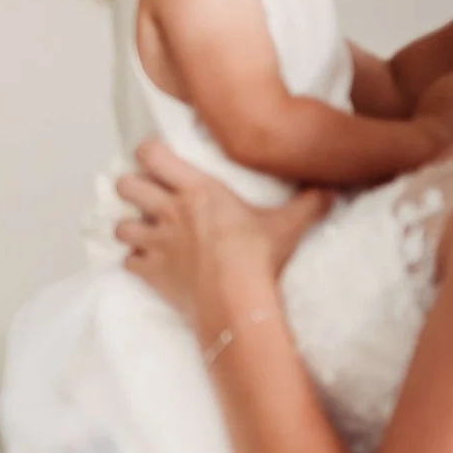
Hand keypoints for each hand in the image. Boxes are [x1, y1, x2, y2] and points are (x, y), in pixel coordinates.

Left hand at [115, 140, 331, 324]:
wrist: (236, 299)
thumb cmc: (259, 256)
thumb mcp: (289, 225)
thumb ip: (309, 204)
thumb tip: (332, 190)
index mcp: (197, 190)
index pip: (153, 155)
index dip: (148, 153)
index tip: (154, 157)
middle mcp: (169, 211)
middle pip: (126, 185)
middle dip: (131, 188)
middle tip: (144, 195)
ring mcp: (155, 242)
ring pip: (120, 225)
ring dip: (129, 228)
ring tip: (143, 232)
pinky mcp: (150, 272)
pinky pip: (127, 262)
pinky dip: (134, 263)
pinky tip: (147, 265)